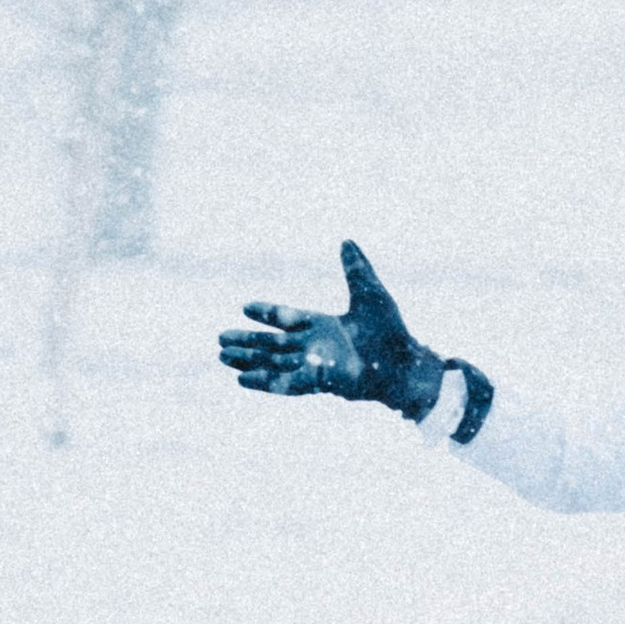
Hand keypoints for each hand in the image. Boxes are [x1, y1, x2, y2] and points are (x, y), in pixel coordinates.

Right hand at [217, 240, 446, 421]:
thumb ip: (355, 269)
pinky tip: (241, 380)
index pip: (288, 318)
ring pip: (273, 362)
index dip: (267, 313)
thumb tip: (346, 240)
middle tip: (220, 339)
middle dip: (247, 341)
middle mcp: (314, 346)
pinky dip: (263, 381)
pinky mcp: (319, 382)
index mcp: (324, 326)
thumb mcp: (370, 294)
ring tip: (223, 358)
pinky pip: (285, 383)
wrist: (404, 364)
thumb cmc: (391, 332)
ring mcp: (314, 366)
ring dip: (248, 360)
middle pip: (272, 343)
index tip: (245, 307)